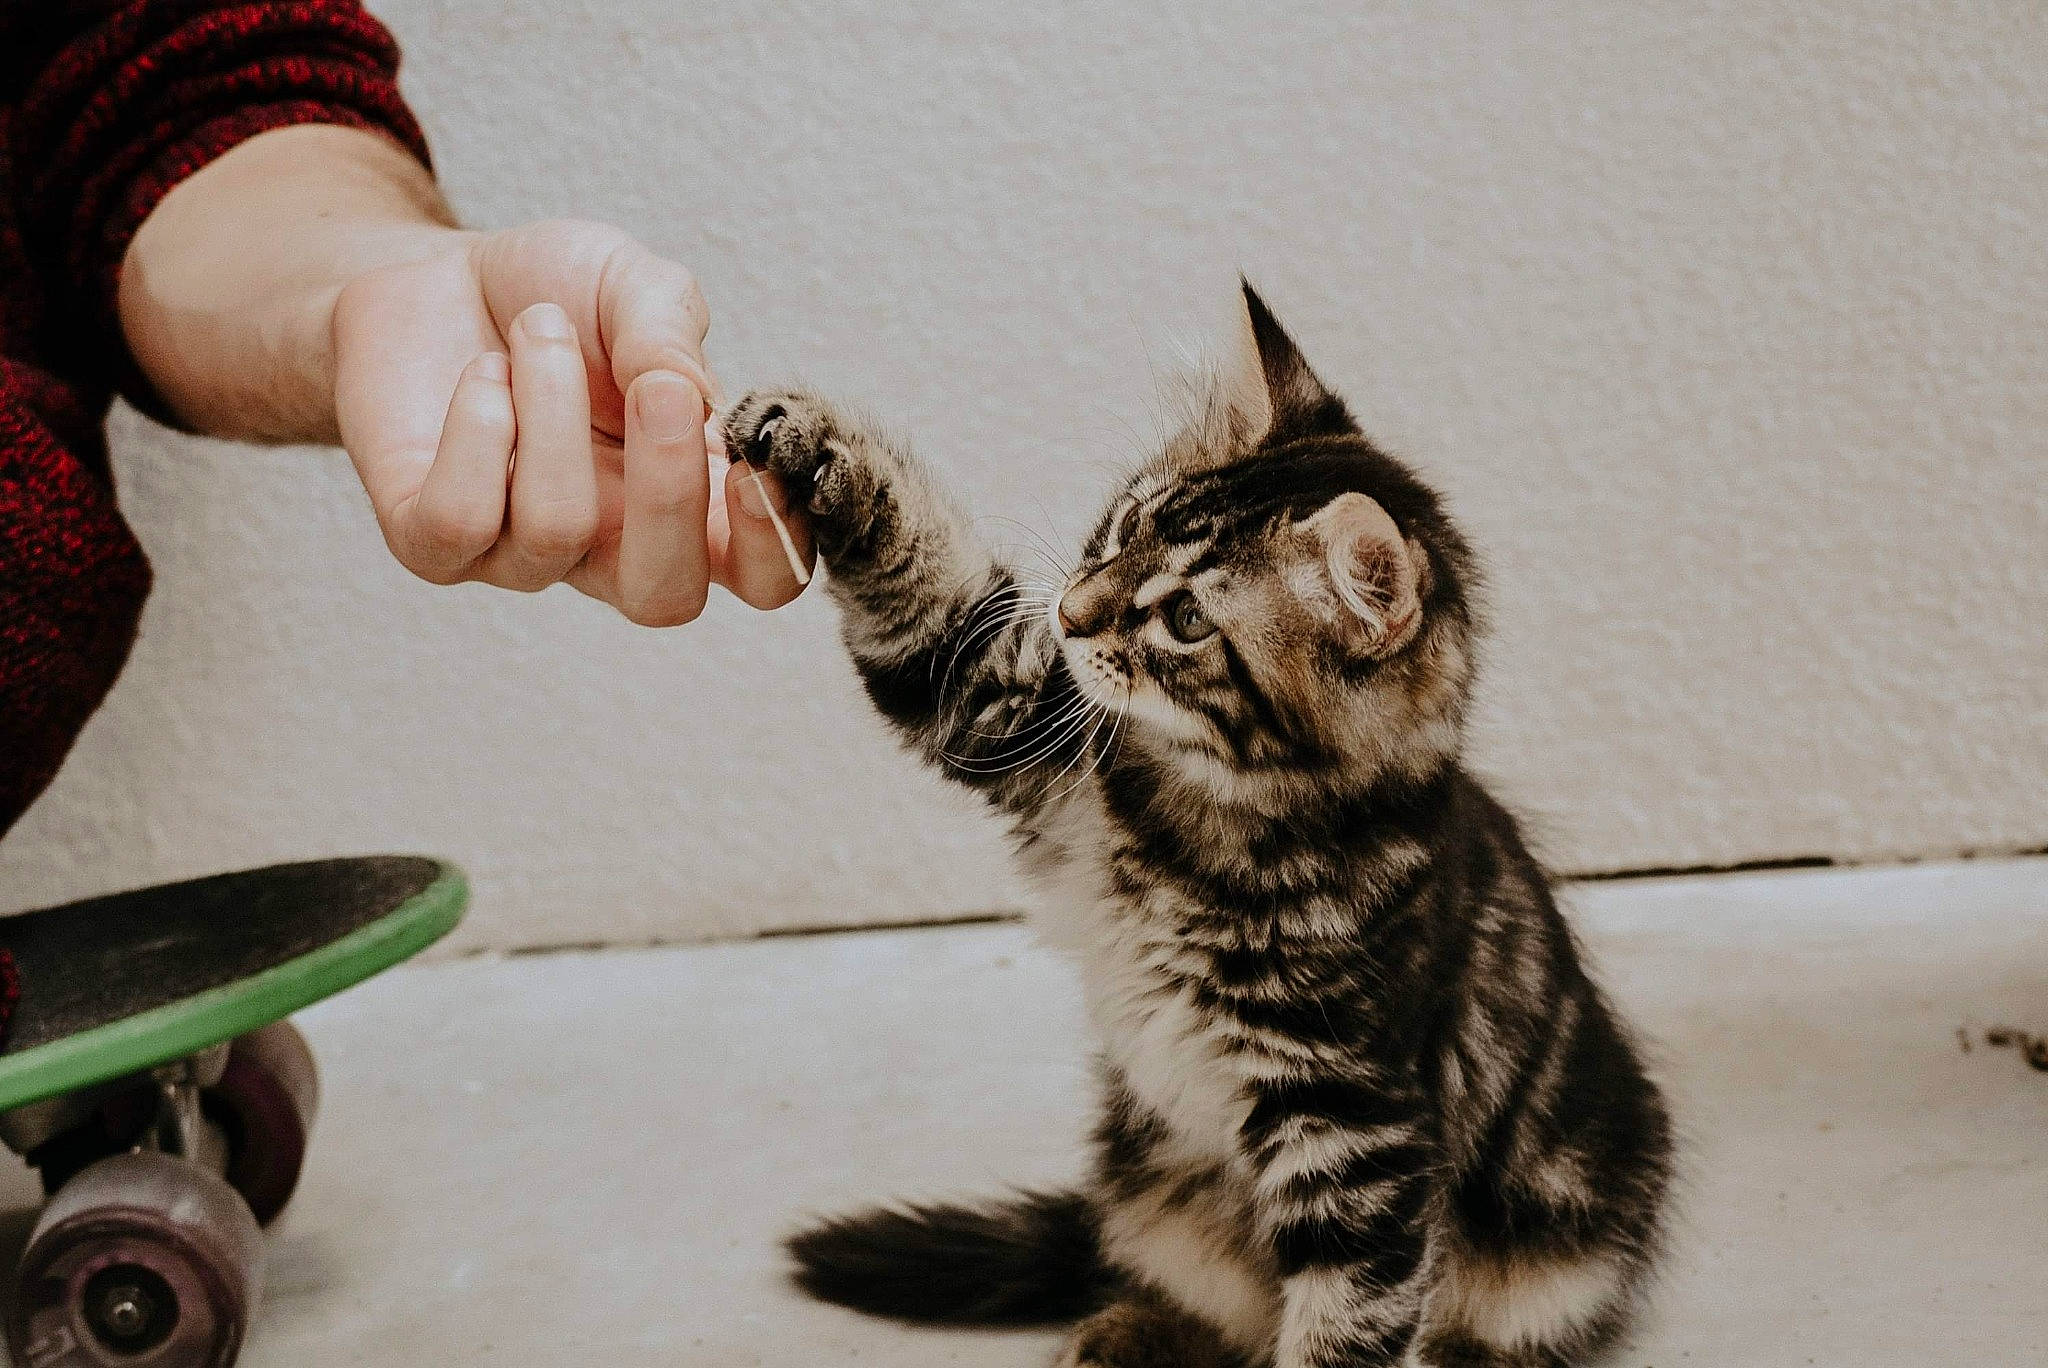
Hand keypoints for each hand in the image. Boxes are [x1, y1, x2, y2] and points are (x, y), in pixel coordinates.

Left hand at [332, 219, 811, 622]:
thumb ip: (673, 331)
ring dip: (553, 405)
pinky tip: (483, 374)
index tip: (755, 461)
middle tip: (654, 390)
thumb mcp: (636, 283)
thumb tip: (688, 396)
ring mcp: (521, 554)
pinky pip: (459, 520)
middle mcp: (613, 546)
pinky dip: (477, 425)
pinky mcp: (430, 544)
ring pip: (554, 531)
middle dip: (668, 495)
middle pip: (665, 598)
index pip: (761, 577)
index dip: (775, 543)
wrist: (430, 274)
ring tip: (540, 328)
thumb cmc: (551, 293)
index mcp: (693, 500)